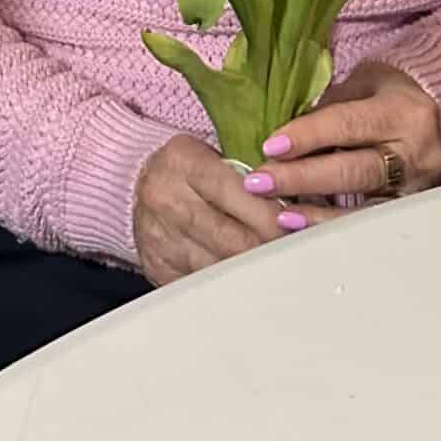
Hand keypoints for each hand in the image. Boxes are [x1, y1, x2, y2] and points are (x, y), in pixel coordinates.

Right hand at [133, 132, 294, 284]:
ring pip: (223, 268)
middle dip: (272, 249)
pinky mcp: (160, 269)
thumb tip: (306, 200)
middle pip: (234, 238)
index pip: (236, 192)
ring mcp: (161, 239)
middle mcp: (167, 200)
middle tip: (302, 255)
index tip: (301, 227)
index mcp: (183, 161)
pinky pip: (205, 286)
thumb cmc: (188, 170)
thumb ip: (253, 173)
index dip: (273, 214)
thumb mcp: (213, 154)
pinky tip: (250, 281)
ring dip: (256, 271)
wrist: (134, 186)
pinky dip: (231, 285)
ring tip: (281, 268)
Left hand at [243, 61, 440, 218]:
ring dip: (316, 213)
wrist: (426, 116)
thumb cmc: (381, 95)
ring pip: (365, 208)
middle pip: (356, 171)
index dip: (308, 136)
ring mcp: (418, 189)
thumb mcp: (358, 85)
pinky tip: (302, 226)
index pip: (349, 124)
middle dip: (303, 179)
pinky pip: (369, 225)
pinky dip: (332, 225)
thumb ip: (325, 109)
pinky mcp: (410, 213)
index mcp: (403, 112)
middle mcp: (417, 153)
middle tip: (260, 182)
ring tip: (279, 212)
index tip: (270, 147)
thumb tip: (279, 140)